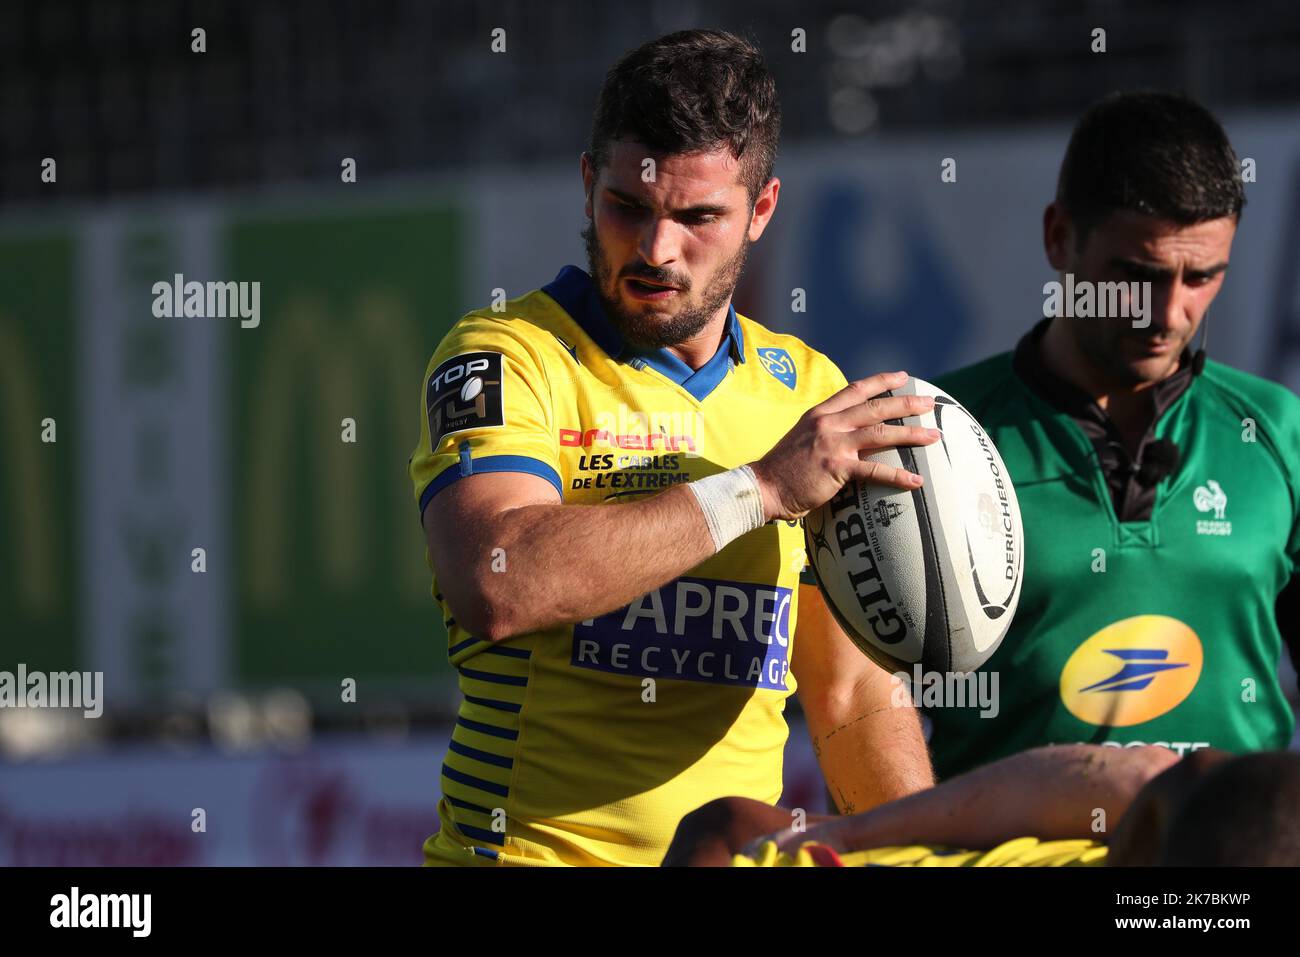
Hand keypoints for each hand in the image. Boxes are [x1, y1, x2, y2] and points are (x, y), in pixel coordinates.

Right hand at [750, 371, 940, 521]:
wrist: (763, 486)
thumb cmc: (783, 468)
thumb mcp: (803, 438)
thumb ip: (825, 431)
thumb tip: (848, 434)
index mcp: (820, 413)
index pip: (855, 390)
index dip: (881, 381)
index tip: (902, 377)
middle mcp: (829, 423)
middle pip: (875, 407)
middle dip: (906, 404)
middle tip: (929, 403)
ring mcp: (833, 444)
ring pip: (880, 433)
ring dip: (911, 434)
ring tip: (933, 436)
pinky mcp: (836, 468)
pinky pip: (875, 471)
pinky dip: (898, 476)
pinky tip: (916, 481)